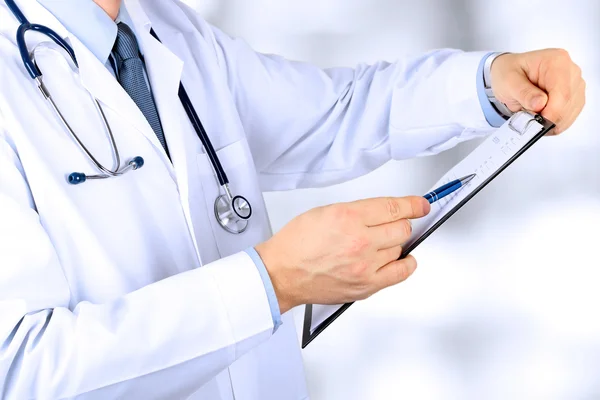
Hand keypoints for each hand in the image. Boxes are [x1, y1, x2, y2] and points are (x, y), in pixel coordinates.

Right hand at [255, 196, 430, 313]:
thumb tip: (384, 212)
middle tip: (390, 225)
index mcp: (349, 216)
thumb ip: (358, 211)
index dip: (413, 205)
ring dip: (393, 243)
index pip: (394, 207)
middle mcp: (360, 240)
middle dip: (398, 224)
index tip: (421, 205)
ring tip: (378, 244)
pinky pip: (400, 273)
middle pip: (402, 228)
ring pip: (400, 248)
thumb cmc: (297, 244)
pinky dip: (406, 264)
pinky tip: (402, 259)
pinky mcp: (366, 285)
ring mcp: (365, 265)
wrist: (281, 273)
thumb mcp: (325, 211)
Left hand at [490, 49, 584, 134]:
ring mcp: (574, 83)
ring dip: (552, 121)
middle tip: (531, 121)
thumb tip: (540, 104)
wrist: (508, 72)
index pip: (563, 92)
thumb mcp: (508, 81)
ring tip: (532, 118)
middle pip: (569, 103)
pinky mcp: (574, 96)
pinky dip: (555, 122)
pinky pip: (570, 115)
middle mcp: (570, 70)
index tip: (538, 121)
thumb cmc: (508, 72)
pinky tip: (541, 119)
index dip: (553, 111)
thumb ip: (524, 93)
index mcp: (556, 61)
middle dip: (550, 118)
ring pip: (571, 111)